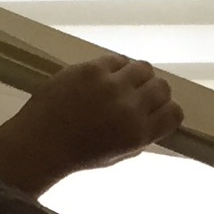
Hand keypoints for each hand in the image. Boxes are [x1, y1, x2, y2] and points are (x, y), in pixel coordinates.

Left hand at [0, 55, 181, 195]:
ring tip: (124, 84)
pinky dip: (117, 67)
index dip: (168, 111)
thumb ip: (140, 136)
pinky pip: (117, 59)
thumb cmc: (77, 154)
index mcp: (138, 134)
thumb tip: (155, 117)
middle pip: (162, 87)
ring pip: (143, 68)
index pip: (174, 113)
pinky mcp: (91, 69)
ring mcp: (110, 85)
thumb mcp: (118, 155)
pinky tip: (107, 77)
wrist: (40, 143)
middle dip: (155, 93)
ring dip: (138, 76)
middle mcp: (129, 107)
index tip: (158, 111)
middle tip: (140, 96)